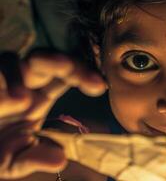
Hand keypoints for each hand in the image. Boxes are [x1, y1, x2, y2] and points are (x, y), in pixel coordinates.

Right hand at [0, 51, 105, 178]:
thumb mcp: (14, 161)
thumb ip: (35, 159)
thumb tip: (60, 159)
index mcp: (40, 96)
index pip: (66, 77)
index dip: (83, 75)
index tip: (99, 86)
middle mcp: (23, 83)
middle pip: (46, 60)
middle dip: (60, 62)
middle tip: (66, 68)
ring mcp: (1, 80)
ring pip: (14, 60)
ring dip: (20, 75)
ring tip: (21, 102)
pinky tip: (3, 103)